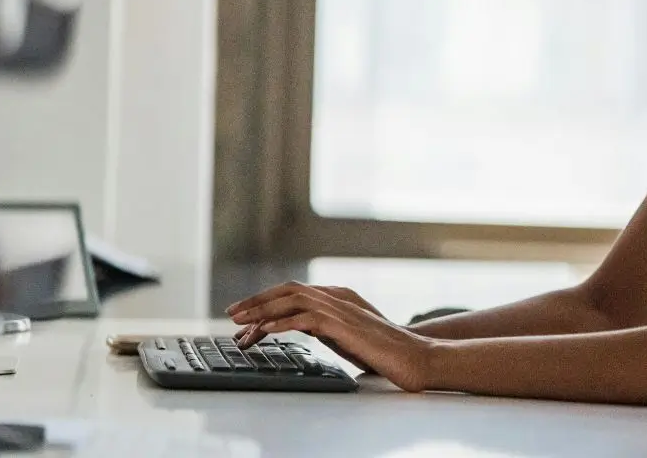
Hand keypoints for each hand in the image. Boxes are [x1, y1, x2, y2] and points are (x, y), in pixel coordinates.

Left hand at [226, 282, 437, 391]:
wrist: (413, 356)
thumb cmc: (382, 350)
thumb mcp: (344, 334)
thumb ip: (322, 326)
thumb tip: (293, 327)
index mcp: (336, 296)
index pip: (293, 292)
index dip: (266, 301)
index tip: (244, 316)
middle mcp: (336, 296)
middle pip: (287, 289)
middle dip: (257, 301)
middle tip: (232, 314)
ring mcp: (340, 308)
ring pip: (292, 299)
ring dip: (263, 310)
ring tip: (241, 323)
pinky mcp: (343, 325)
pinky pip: (305, 318)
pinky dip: (281, 322)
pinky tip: (265, 331)